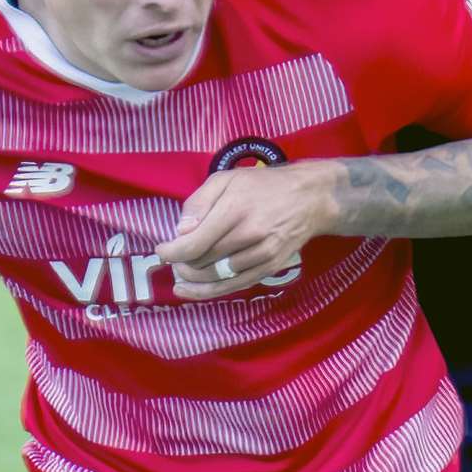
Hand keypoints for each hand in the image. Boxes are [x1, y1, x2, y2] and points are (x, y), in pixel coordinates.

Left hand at [157, 163, 335, 299]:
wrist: (310, 199)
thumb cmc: (263, 185)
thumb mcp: (226, 179)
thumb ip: (199, 202)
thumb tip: (180, 232)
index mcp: (235, 210)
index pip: (196, 243)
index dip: (172, 252)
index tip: (161, 250)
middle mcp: (250, 236)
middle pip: (204, 262)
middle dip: (181, 263)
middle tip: (173, 256)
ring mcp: (262, 256)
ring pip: (217, 277)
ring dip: (193, 277)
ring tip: (181, 270)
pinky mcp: (269, 269)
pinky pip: (234, 286)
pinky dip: (210, 291)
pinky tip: (191, 290)